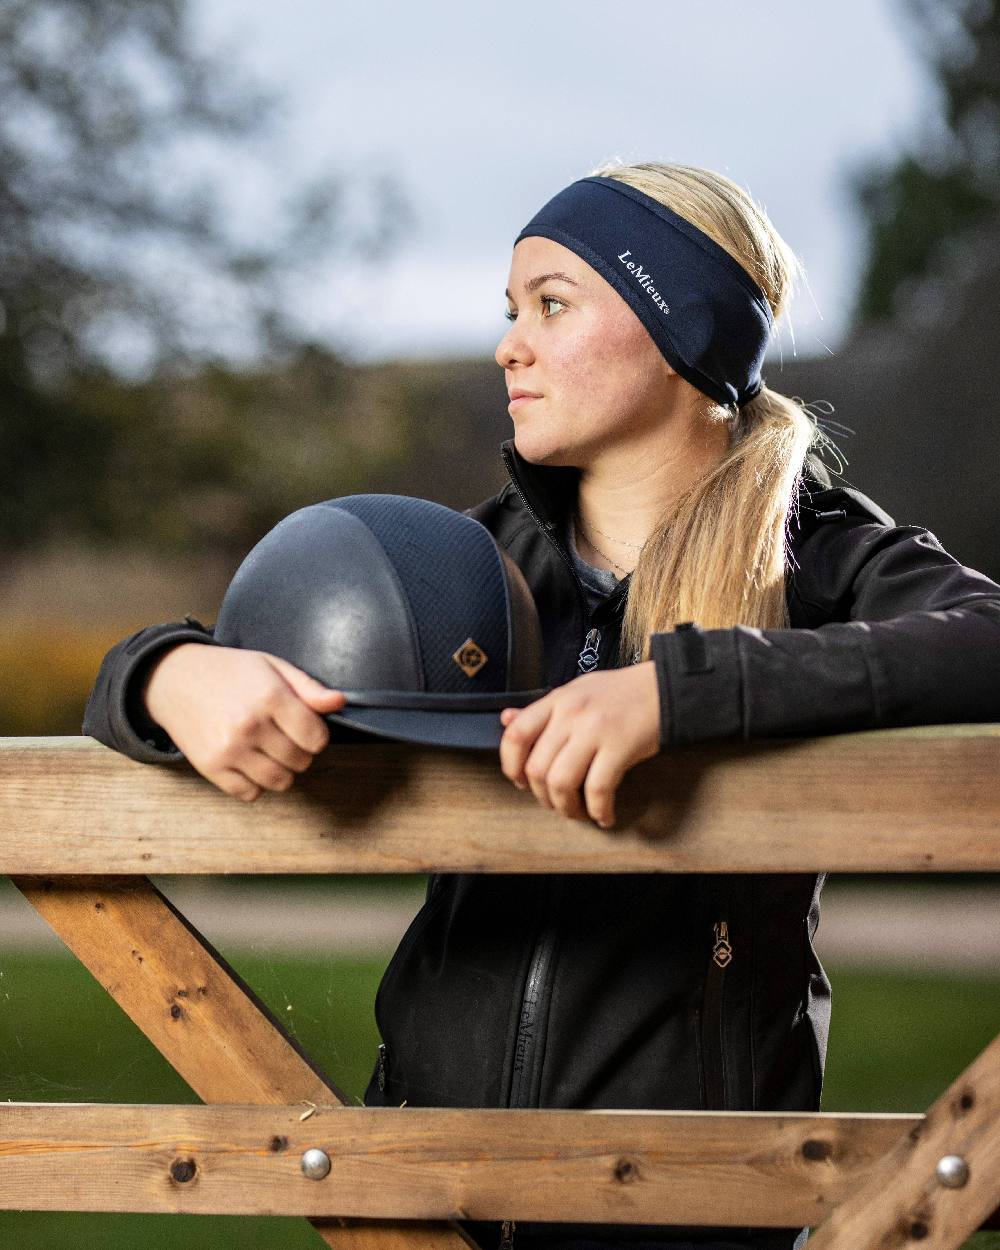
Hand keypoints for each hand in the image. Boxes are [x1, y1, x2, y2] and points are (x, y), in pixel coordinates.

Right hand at [143, 643, 346, 801]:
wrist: (174, 680)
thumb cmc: (229, 671)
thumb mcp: (271, 666)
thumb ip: (308, 687)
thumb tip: (339, 702)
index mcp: (269, 696)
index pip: (316, 738)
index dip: (317, 735)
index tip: (305, 727)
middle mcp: (249, 725)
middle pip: (300, 761)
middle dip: (300, 752)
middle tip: (284, 737)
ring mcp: (228, 749)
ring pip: (279, 782)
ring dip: (282, 771)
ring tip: (270, 751)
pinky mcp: (211, 768)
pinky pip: (250, 794)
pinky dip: (256, 784)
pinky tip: (250, 762)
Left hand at [498, 661, 660, 827]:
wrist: (664, 687)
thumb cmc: (619, 693)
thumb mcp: (576, 691)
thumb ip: (542, 710)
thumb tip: (506, 719)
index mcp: (557, 700)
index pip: (516, 735)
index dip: (511, 765)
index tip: (521, 782)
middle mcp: (571, 714)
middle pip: (537, 768)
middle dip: (543, 797)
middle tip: (556, 804)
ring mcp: (595, 730)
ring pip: (561, 783)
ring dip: (566, 808)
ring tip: (578, 812)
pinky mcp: (620, 746)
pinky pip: (598, 790)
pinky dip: (598, 811)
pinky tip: (604, 816)